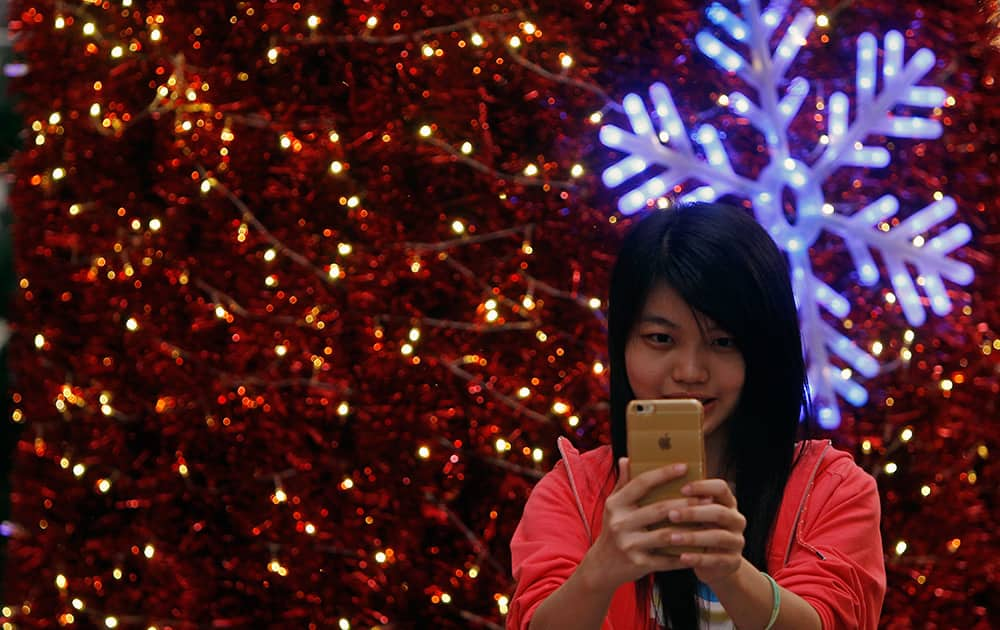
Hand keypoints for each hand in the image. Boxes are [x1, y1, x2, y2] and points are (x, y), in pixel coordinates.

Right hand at [578, 458, 703, 593]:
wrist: (601, 567)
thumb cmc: (612, 530)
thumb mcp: (613, 506)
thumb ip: (622, 483)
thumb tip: (627, 459)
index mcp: (615, 504)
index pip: (641, 484)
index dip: (663, 474)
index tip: (684, 466)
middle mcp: (620, 523)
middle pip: (658, 509)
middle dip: (685, 503)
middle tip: (707, 497)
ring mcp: (629, 545)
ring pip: (666, 534)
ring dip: (689, 528)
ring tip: (707, 521)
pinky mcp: (639, 564)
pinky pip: (667, 558)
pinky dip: (685, 554)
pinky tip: (700, 548)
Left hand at [664, 478, 746, 584]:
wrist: (715, 563)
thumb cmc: (698, 530)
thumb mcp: (697, 514)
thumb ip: (687, 502)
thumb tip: (657, 484)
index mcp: (728, 502)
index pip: (721, 487)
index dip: (703, 487)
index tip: (681, 489)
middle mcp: (736, 520)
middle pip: (719, 513)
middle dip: (694, 513)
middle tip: (671, 514)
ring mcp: (736, 541)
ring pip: (718, 537)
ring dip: (693, 537)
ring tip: (672, 538)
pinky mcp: (733, 562)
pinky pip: (716, 559)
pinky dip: (698, 558)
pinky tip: (682, 558)